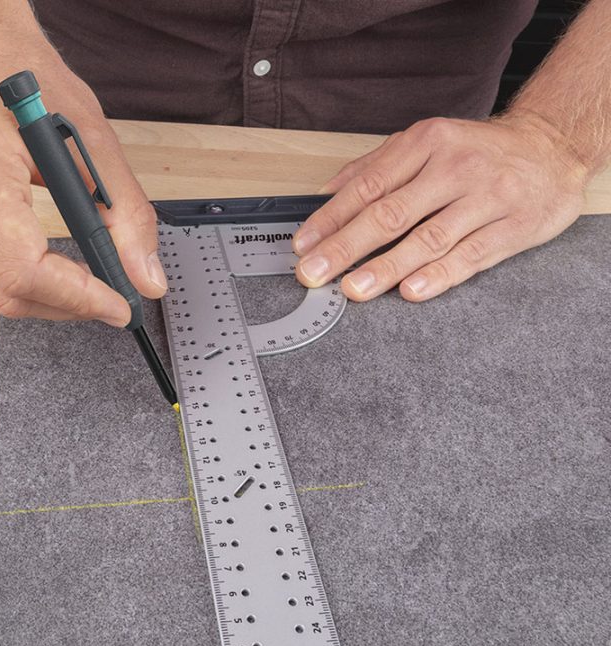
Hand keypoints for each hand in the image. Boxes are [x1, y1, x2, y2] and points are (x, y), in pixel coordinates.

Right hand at [0, 27, 164, 325]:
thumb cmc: (26, 77)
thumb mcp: (94, 137)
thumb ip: (128, 214)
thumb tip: (146, 279)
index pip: (22, 268)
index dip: (77, 298)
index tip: (118, 305)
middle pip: (9, 291)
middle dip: (71, 305)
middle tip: (114, 298)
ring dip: (54, 297)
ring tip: (93, 281)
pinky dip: (33, 280)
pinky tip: (61, 267)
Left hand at [293, 113, 589, 301]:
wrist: (552, 148)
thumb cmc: (479, 151)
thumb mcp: (427, 143)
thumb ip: (376, 167)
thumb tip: (325, 194)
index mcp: (427, 143)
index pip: (368, 186)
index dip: (331, 218)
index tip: (304, 244)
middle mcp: (455, 168)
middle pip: (391, 213)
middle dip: (346, 247)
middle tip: (315, 273)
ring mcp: (487, 198)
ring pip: (429, 238)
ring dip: (387, 267)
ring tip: (354, 288)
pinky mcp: (514, 227)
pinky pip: (471, 256)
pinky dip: (439, 275)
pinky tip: (411, 290)